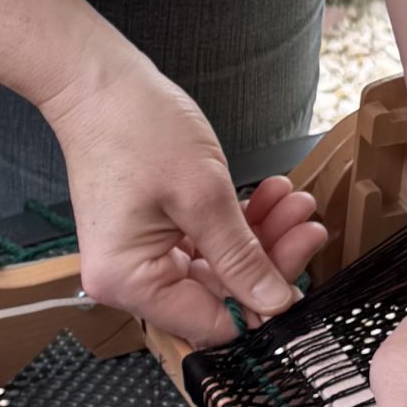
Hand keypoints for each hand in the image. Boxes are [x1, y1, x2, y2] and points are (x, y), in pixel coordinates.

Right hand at [44, 48, 326, 344]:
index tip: (301, 279)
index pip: (209, 323)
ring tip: (295, 204)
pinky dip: (237, 222)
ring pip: (218, 266)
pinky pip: (205, 242)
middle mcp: (128, 278)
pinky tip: (270, 197)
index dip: (259, 307)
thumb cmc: (136, 128)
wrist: (98, 82)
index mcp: (129, 281)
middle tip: (308, 229)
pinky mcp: (152, 233)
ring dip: (260, 236)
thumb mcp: (203, 195)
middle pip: (217, 294)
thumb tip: (275, 303)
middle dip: (268, 259)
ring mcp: (139, 255)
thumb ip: (242, 256)